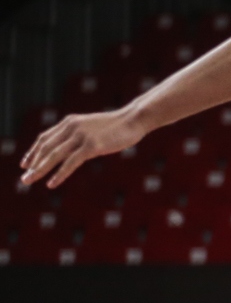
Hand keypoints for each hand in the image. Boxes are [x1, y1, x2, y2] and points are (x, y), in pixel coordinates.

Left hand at [20, 107, 147, 188]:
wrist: (134, 119)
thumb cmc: (116, 126)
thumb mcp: (92, 127)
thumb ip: (78, 134)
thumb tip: (70, 147)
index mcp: (69, 122)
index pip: (44, 138)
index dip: (33, 152)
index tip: (25, 164)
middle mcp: (71, 127)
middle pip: (46, 148)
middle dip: (33, 164)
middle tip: (24, 179)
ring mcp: (81, 136)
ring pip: (54, 155)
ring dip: (39, 170)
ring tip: (29, 181)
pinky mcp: (91, 146)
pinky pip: (71, 162)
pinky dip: (59, 173)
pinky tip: (51, 183)